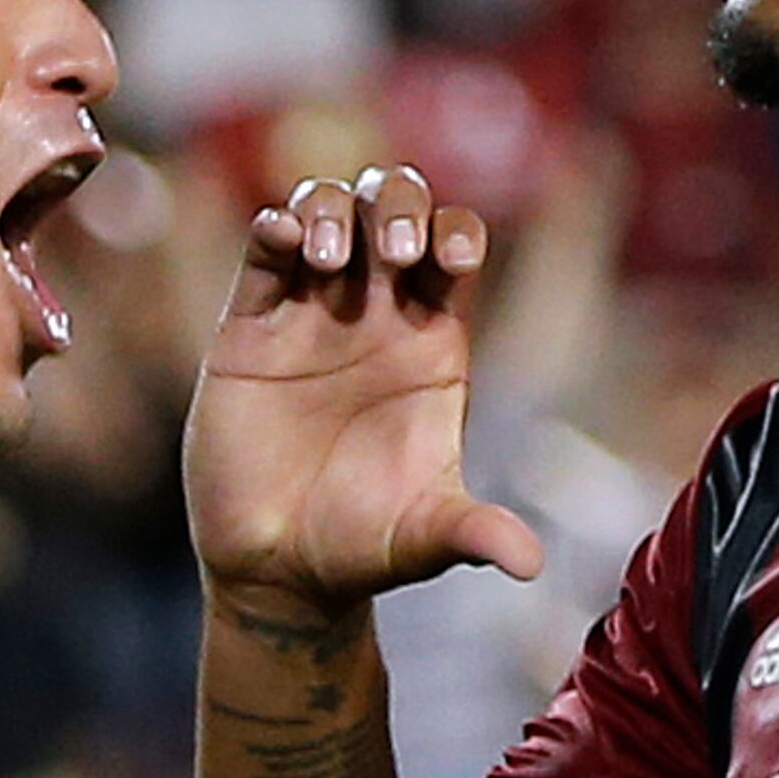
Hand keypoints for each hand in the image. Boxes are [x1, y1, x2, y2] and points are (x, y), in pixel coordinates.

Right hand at [184, 164, 543, 610]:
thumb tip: (530, 567)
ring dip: (332, 209)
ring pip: (326, 211)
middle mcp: (373, 315)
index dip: (457, 232)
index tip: (451, 260)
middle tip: (393, 251)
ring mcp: (309, 314)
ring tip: (330, 261)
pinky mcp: (248, 330)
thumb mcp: (424, 539)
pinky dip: (271, 227)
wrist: (277, 571)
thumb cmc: (363, 548)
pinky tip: (281, 237)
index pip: (453, 249)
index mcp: (431, 344)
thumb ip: (475, 534)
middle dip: (398, 206)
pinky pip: (260, 255)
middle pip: (394, 209)